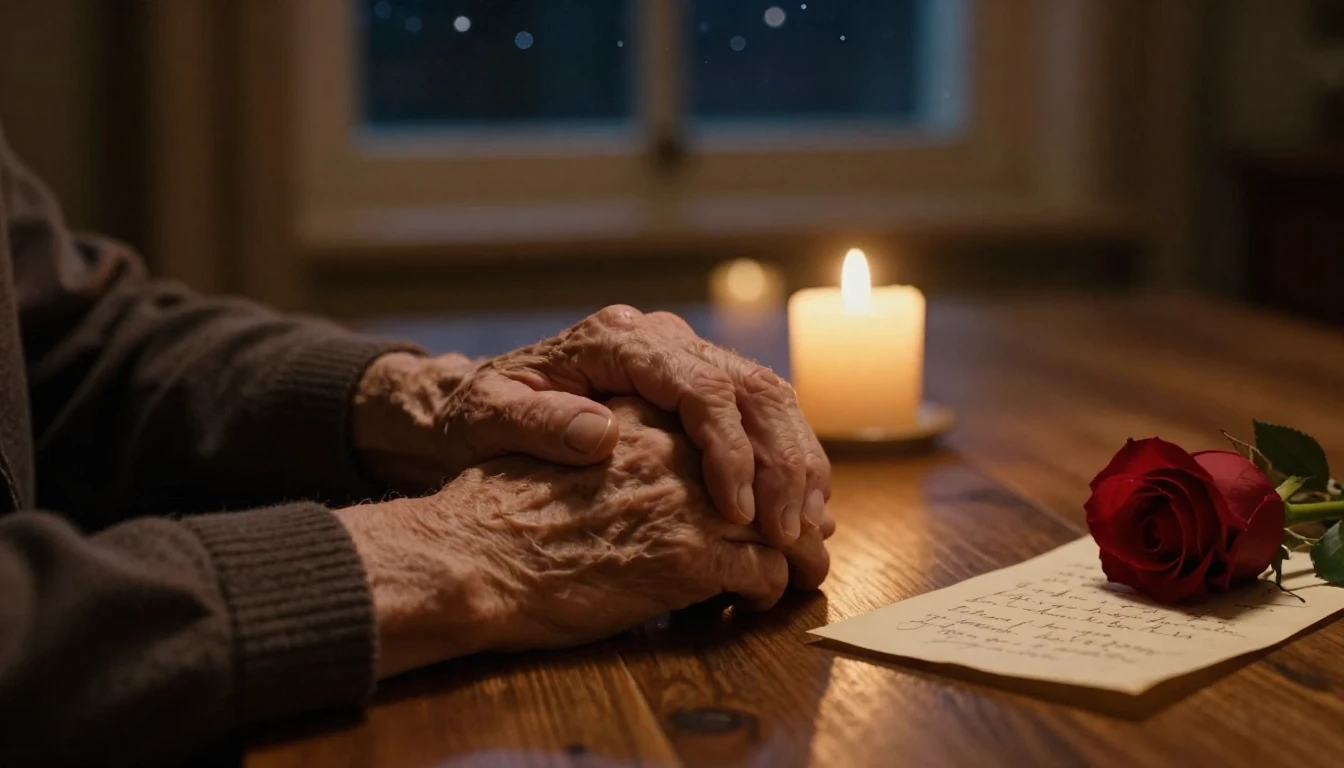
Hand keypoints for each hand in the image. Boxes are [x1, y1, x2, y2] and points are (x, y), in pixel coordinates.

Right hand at [338, 398, 830, 678]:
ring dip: (799, 551)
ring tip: (802, 569)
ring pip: (781, 523)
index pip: (730, 422)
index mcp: (640, 412)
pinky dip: (770, 589)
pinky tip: (755, 599)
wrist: (469, 559)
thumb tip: (630, 446)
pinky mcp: (687, 558)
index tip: (773, 483)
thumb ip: (607, 434)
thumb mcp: (554, 442)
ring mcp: (684, 501)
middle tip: (809, 531)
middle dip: (797, 501)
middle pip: (768, 466)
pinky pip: (762, 572)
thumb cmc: (497, 510)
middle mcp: (671, 448)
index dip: (762, 455)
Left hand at [352, 306, 832, 546]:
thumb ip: (538, 424)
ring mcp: (684, 360)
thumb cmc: (476, 415)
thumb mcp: (487, 419)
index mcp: (616, 341)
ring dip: (796, 465)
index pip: (698, 385)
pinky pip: (759, 418)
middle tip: (791, 533)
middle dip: (781, 462)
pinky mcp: (696, 389)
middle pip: (751, 387)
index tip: (737, 512)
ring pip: (769, 399)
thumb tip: (601, 434)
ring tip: (806, 530)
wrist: (471, 402)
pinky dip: (785, 464)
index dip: (728, 449)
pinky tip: (795, 511)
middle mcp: (661, 339)